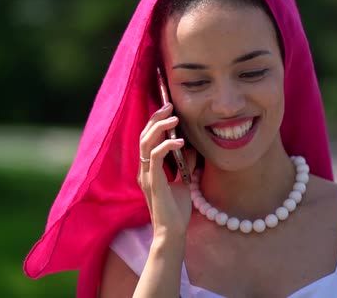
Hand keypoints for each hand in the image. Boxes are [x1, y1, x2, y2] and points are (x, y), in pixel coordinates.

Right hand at [138, 103, 197, 238]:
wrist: (173, 232)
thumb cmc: (177, 210)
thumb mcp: (184, 181)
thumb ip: (186, 164)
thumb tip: (192, 147)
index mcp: (149, 168)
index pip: (148, 139)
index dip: (155, 122)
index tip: (169, 109)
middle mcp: (144, 169)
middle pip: (144, 135)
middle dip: (156, 118)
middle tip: (169, 105)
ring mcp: (146, 175)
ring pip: (146, 142)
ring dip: (160, 127)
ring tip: (174, 117)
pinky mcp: (153, 182)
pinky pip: (155, 157)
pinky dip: (167, 146)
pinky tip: (181, 142)